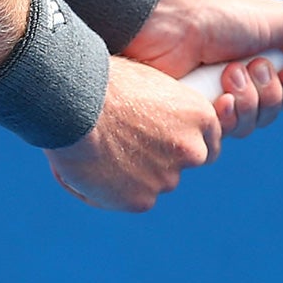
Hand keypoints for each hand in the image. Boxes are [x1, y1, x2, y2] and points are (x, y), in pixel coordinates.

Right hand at [45, 56, 223, 211]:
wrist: (74, 103)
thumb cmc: (103, 81)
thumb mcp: (146, 82)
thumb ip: (162, 108)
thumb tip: (155, 119)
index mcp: (199, 115)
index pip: (209, 141)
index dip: (185, 142)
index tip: (167, 140)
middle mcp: (192, 150)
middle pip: (181, 163)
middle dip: (160, 159)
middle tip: (126, 144)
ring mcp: (167, 179)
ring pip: (153, 182)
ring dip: (133, 173)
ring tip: (100, 151)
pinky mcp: (140, 201)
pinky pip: (128, 198)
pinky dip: (112, 189)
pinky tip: (90, 168)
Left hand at [120, 0, 282, 138]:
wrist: (174, 25)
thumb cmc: (223, 17)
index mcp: (260, 61)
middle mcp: (240, 82)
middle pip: (272, 113)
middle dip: (267, 91)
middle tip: (247, 65)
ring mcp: (216, 99)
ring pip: (250, 126)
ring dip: (247, 100)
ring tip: (227, 74)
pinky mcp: (195, 115)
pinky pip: (223, 136)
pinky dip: (227, 117)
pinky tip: (219, 99)